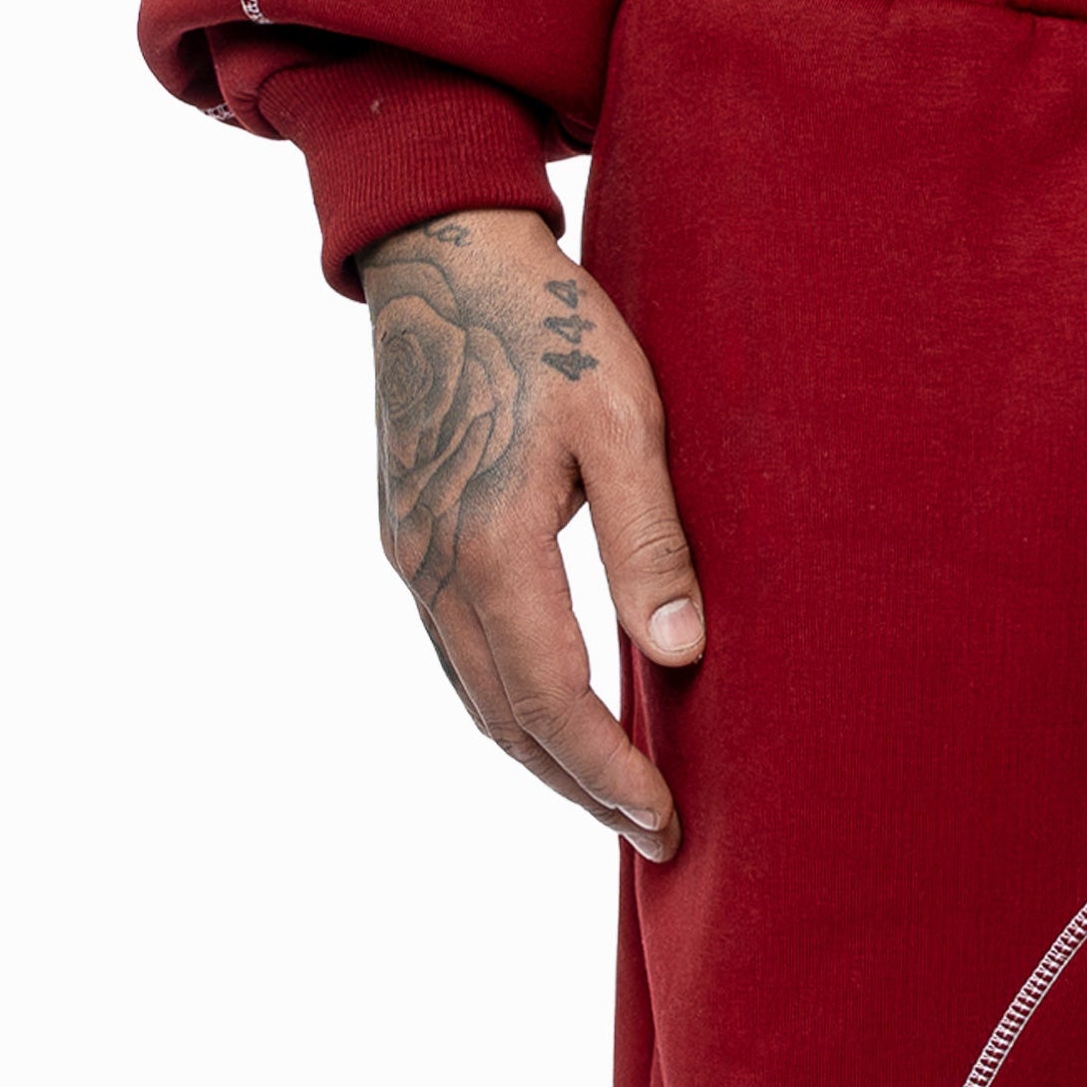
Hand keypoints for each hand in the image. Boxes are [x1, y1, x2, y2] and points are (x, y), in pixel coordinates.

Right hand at [361, 210, 701, 860]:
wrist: (442, 252)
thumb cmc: (548, 324)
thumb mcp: (624, 420)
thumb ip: (649, 541)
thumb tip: (679, 657)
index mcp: (489, 544)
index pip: (550, 699)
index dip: (607, 770)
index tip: (663, 819)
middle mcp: (433, 565)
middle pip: (505, 718)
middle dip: (580, 787)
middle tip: (652, 835)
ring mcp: (410, 554)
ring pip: (474, 694)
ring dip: (540, 757)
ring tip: (609, 799)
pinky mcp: (407, 536)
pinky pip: (456, 653)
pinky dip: (507, 705)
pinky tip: (552, 720)